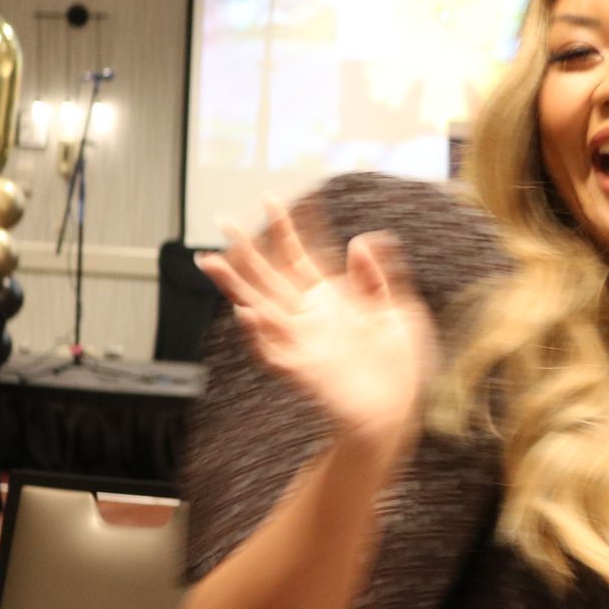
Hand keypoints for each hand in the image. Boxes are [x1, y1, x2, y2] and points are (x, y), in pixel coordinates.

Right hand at [198, 201, 435, 448]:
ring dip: (234, 287)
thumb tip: (365, 238)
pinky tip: (246, 314)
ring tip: (211, 262)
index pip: (301, 255)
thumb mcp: (397, 311)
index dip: (287, 229)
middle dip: (246, 251)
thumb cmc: (397, 363)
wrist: (397, 408)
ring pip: (258, 308)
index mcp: (330, 298)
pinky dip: (257, 335)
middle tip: (223, 221)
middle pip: (269, 277)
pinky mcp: (300, 370)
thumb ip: (379, 276)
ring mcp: (301, 342)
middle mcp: (309, 316)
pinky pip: (271, 351)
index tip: (272, 200)